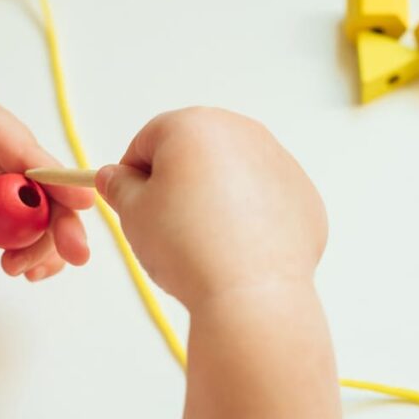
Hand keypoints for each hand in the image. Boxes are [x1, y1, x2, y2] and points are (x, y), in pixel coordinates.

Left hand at [0, 98, 93, 280]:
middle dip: (64, 221)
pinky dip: (34, 253)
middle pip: (51, 189)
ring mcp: (10, 186)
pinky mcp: (4, 213)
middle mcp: (9, 154)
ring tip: (16, 270)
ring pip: (46, 217)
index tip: (83, 203)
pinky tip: (27, 271)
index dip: (59, 178)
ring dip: (42, 246)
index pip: (32, 153)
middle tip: (74, 254)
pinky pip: (31, 234)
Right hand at [96, 107, 326, 308]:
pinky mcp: (303, 194)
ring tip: (204, 241)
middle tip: (167, 225)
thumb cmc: (187, 247)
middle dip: (177, 181)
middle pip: (194, 150)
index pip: (149, 140)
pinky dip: (249, 216)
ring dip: (214, 196)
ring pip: (232, 173)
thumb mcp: (133, 213)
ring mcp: (279, 161)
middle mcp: (242, 131)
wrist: (250, 293)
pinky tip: (237, 249)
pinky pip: (264, 198)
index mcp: (194, 125)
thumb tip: (115, 177)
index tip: (133, 203)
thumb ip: (118, 186)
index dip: (133, 174)